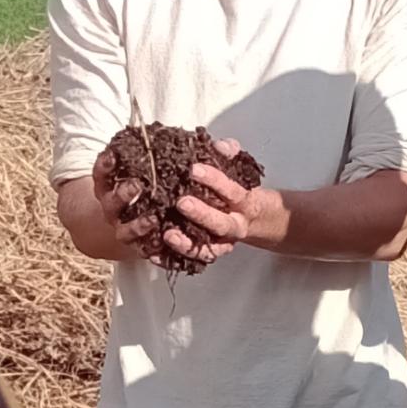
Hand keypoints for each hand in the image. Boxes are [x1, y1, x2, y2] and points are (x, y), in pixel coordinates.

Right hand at [91, 146, 156, 250]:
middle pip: (112, 202)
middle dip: (123, 194)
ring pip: (127, 230)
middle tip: (137, 185)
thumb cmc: (136, 189)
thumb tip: (183, 134)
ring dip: (138, 225)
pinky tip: (163, 246)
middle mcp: (112, 210)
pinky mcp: (137, 248)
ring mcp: (122, 230)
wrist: (118, 228)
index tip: (112, 155)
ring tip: (154, 218)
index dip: (105, 165)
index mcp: (107, 189)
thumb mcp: (136, 171)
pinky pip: (143, 251)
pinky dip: (151, 250)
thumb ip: (149, 156)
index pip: (100, 175)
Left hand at [169, 141, 276, 262]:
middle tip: (181, 202)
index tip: (194, 169)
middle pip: (221, 224)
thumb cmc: (237, 189)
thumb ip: (229, 155)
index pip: (233, 192)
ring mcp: (222, 244)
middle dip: (202, 214)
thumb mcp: (237, 169)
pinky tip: (154, 254)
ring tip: (168, 234)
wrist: (253, 217)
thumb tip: (221, 146)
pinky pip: (191, 261)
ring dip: (187, 243)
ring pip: (208, 249)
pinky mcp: (207, 254)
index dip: (215, 181)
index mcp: (244, 202)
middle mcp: (235, 226)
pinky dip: (172, 260)